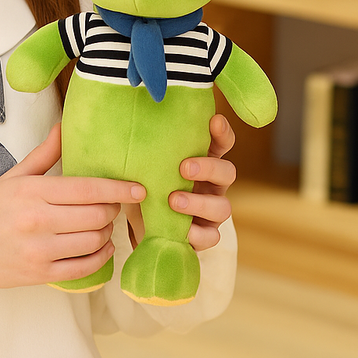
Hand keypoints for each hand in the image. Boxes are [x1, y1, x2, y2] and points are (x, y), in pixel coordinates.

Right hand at [0, 124, 145, 311]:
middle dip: (113, 209)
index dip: (119, 189)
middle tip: (114, 204)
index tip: (139, 189)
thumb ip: (45, 153)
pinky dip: (101, 257)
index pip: (88, 188)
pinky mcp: (41, 274)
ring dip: (108, 232)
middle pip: (96, 215)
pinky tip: (102, 247)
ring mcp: (40, 250)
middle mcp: (38, 221)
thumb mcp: (15, 176)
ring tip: (105, 224)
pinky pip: (84, 268)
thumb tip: (64, 124)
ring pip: (94, 241)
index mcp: (33, 191)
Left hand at [125, 114, 236, 251]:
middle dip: (209, 168)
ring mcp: (211, 210)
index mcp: (202, 161)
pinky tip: (182, 230)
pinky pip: (211, 237)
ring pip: (223, 207)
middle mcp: (212, 184)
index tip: (215, 121)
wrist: (141, 225)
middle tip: (184, 167)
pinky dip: (197, 233)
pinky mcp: (206, 235)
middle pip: (227, 172)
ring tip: (173, 200)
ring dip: (199, 203)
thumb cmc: (147, 185)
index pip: (221, 144)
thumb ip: (148, 151)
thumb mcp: (146, 166)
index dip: (222, 132)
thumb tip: (130, 129)